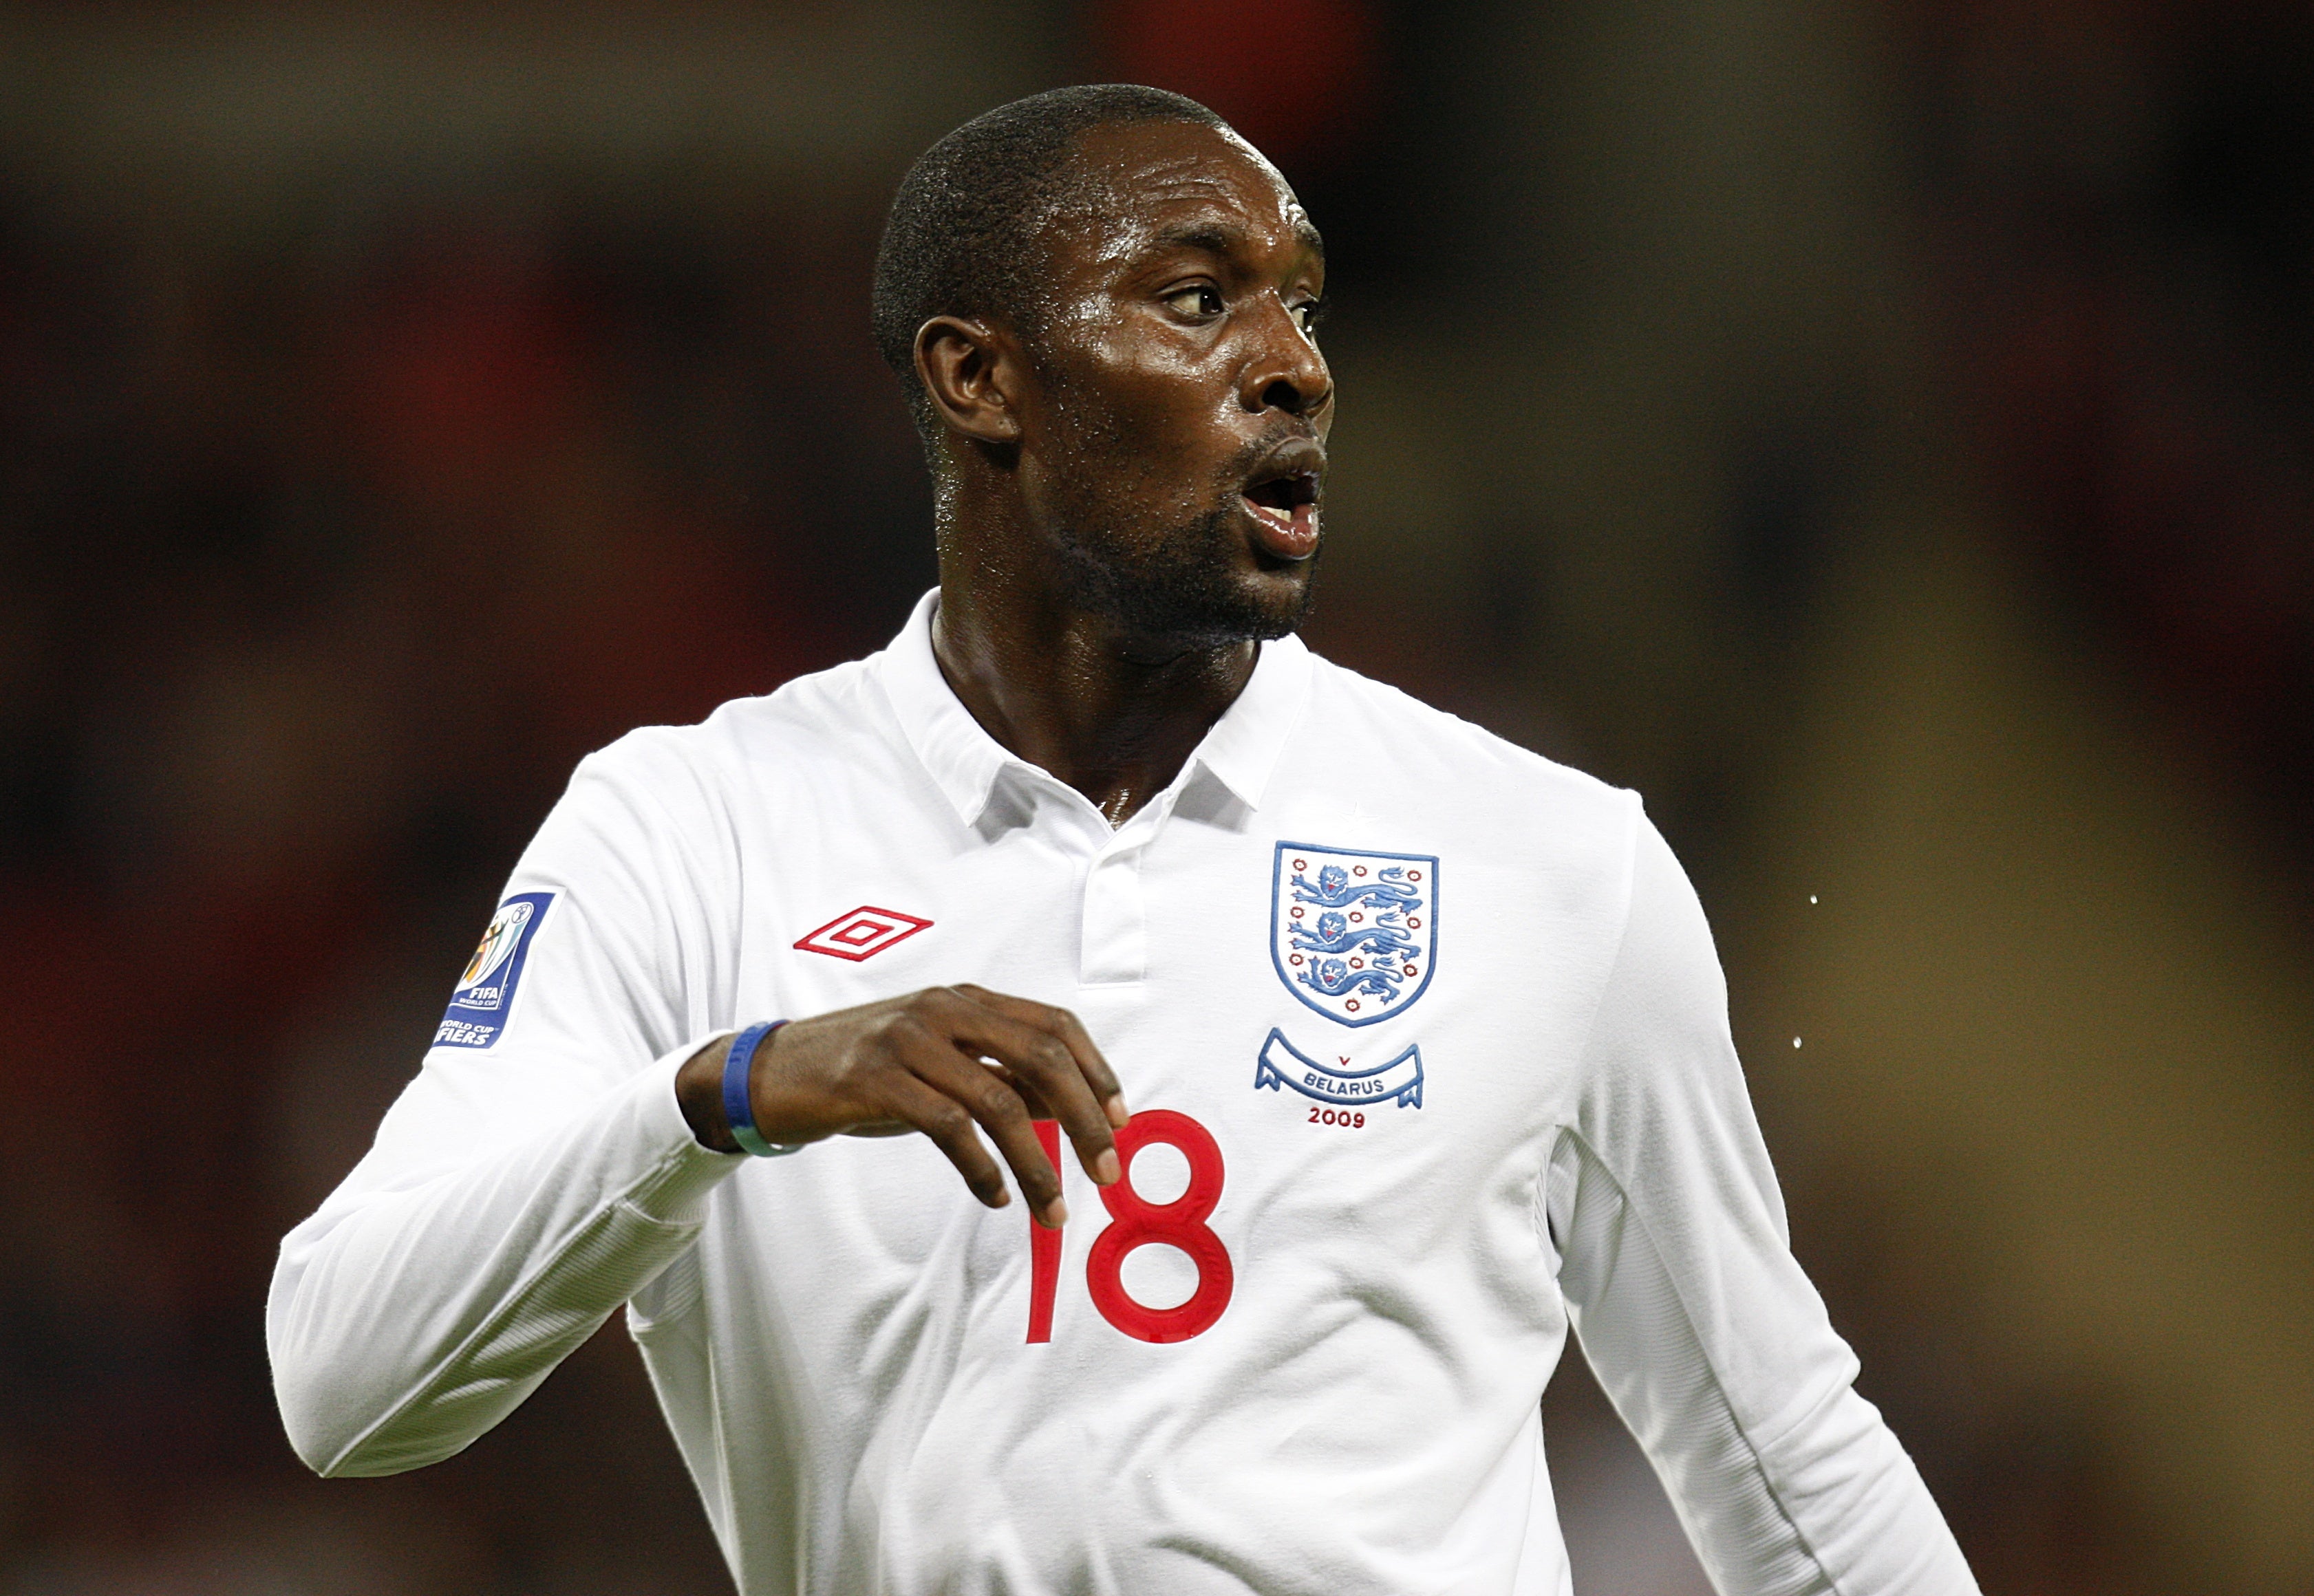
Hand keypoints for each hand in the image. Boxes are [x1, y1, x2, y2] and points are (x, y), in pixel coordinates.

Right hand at [676, 985, 1126, 1226]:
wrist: (772, 1072)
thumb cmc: (865, 1070)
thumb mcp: (939, 1061)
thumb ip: (999, 1075)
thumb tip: (1068, 1109)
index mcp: (966, 1000)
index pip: (1054, 1024)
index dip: (1096, 1071)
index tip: (1121, 1121)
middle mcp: (943, 1010)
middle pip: (1040, 1058)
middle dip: (1085, 1120)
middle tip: (1107, 1172)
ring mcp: (909, 1041)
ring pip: (998, 1102)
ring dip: (1037, 1164)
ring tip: (1052, 1208)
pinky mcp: (877, 1081)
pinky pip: (949, 1127)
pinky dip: (982, 1168)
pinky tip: (995, 1195)